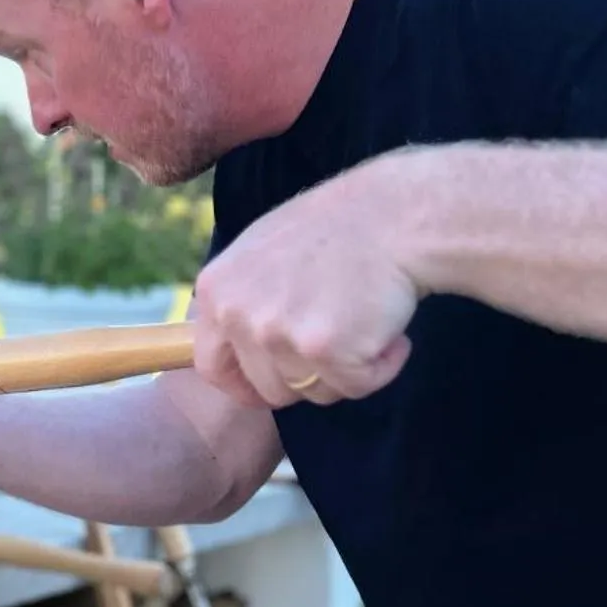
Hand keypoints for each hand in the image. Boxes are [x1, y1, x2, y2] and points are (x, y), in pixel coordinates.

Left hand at [191, 163, 422, 407]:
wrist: (394, 213)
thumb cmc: (336, 228)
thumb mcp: (261, 253)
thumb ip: (241, 301)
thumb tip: (235, 348)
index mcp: (216, 291)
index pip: (212, 366)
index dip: (244, 386)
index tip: (270, 388)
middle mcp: (238, 315)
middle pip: (268, 388)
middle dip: (308, 377)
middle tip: (340, 338)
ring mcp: (279, 334)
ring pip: (314, 392)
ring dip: (347, 370)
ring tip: (365, 322)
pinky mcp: (325, 350)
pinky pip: (356, 386)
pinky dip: (381, 367)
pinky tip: (391, 331)